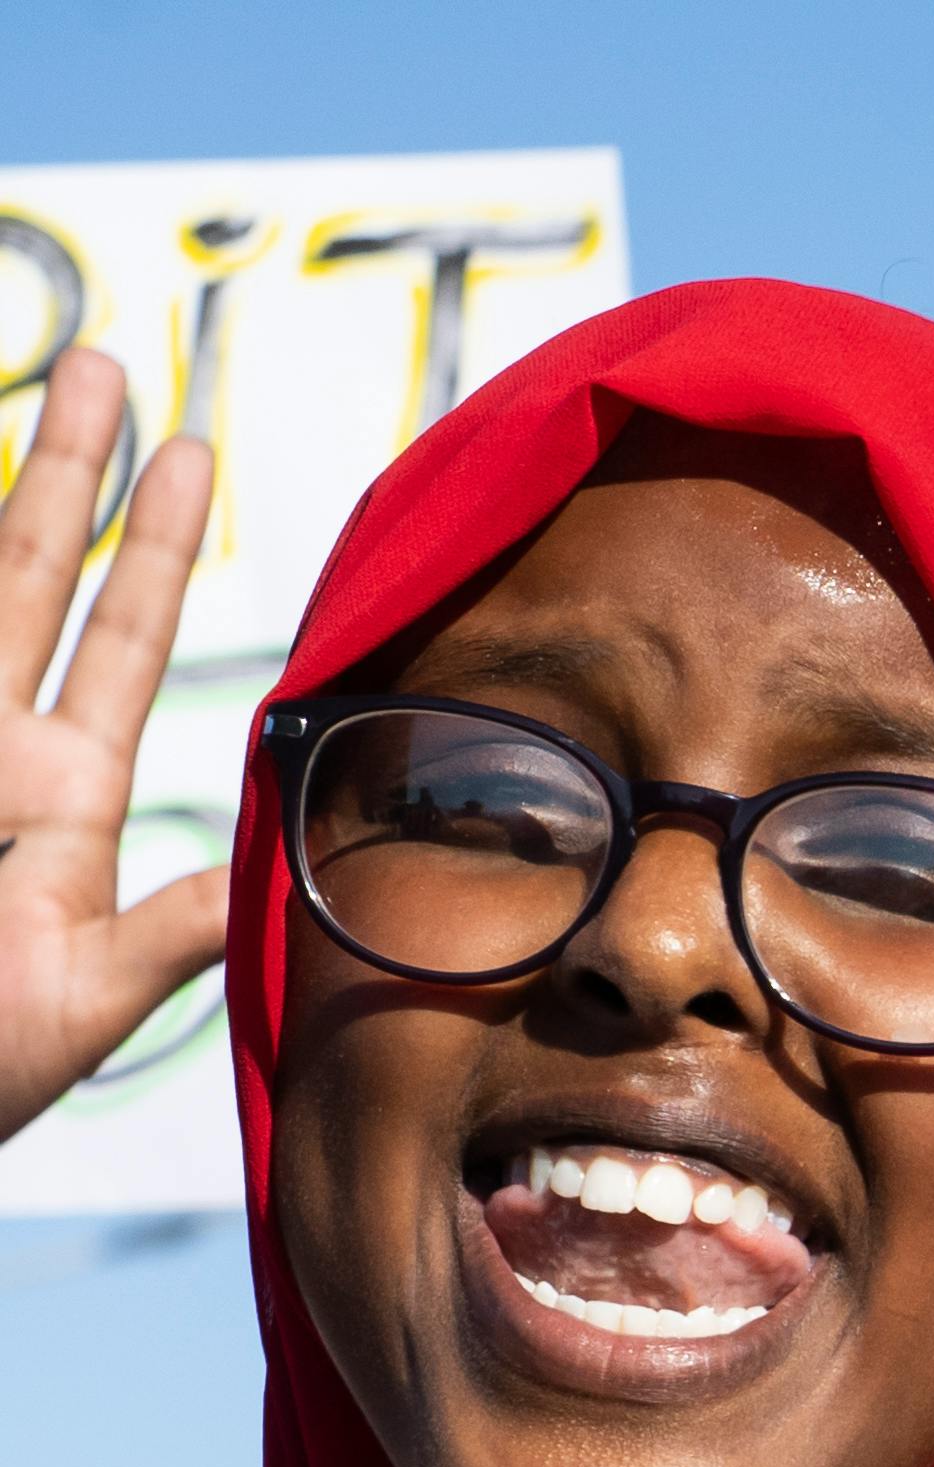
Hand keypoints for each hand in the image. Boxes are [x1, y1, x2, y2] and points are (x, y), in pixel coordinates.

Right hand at [0, 352, 227, 1146]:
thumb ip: (176, 936)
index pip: (117, 641)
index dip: (157, 547)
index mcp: (56, 793)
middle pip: (27, 571)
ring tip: (65, 378)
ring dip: (1, 489)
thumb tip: (265, 881)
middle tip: (114, 358)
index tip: (195, 450)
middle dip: (67, 466)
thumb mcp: (84, 1000)